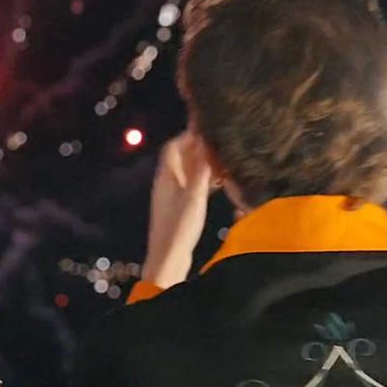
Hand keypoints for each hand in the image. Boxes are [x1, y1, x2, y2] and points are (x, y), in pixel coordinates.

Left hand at [141, 132, 216, 288]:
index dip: (188, 135)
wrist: (167, 259)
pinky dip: (202, 180)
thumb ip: (201, 170)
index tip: (206, 127)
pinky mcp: (177, 209)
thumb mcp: (195, 197)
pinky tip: (217, 183)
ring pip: (185, 172)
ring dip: (201, 164)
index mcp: (166, 177)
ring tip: (221, 159)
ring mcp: (170, 197)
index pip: (173, 147)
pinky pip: (189, 186)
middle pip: (179, 158)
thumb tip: (205, 144)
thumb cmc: (180, 227)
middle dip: (196, 147)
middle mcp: (165, 184)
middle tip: (217, 141)